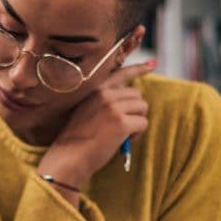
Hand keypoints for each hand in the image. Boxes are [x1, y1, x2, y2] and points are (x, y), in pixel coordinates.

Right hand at [38, 60, 154, 189]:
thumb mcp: (86, 110)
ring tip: (121, 134)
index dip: (138, 69)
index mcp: (95, 89)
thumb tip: (132, 99)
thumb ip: (105, 100)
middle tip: (122, 126)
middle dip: (135, 111)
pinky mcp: (121, 122)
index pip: (120, 73)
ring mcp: (112, 107)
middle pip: (137, 95)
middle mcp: (104, 94)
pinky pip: (143, 123)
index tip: (152, 64)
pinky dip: (137, 134)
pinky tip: (123, 140)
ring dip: (137, 122)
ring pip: (143, 108)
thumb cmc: (78, 138)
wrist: (69, 156)